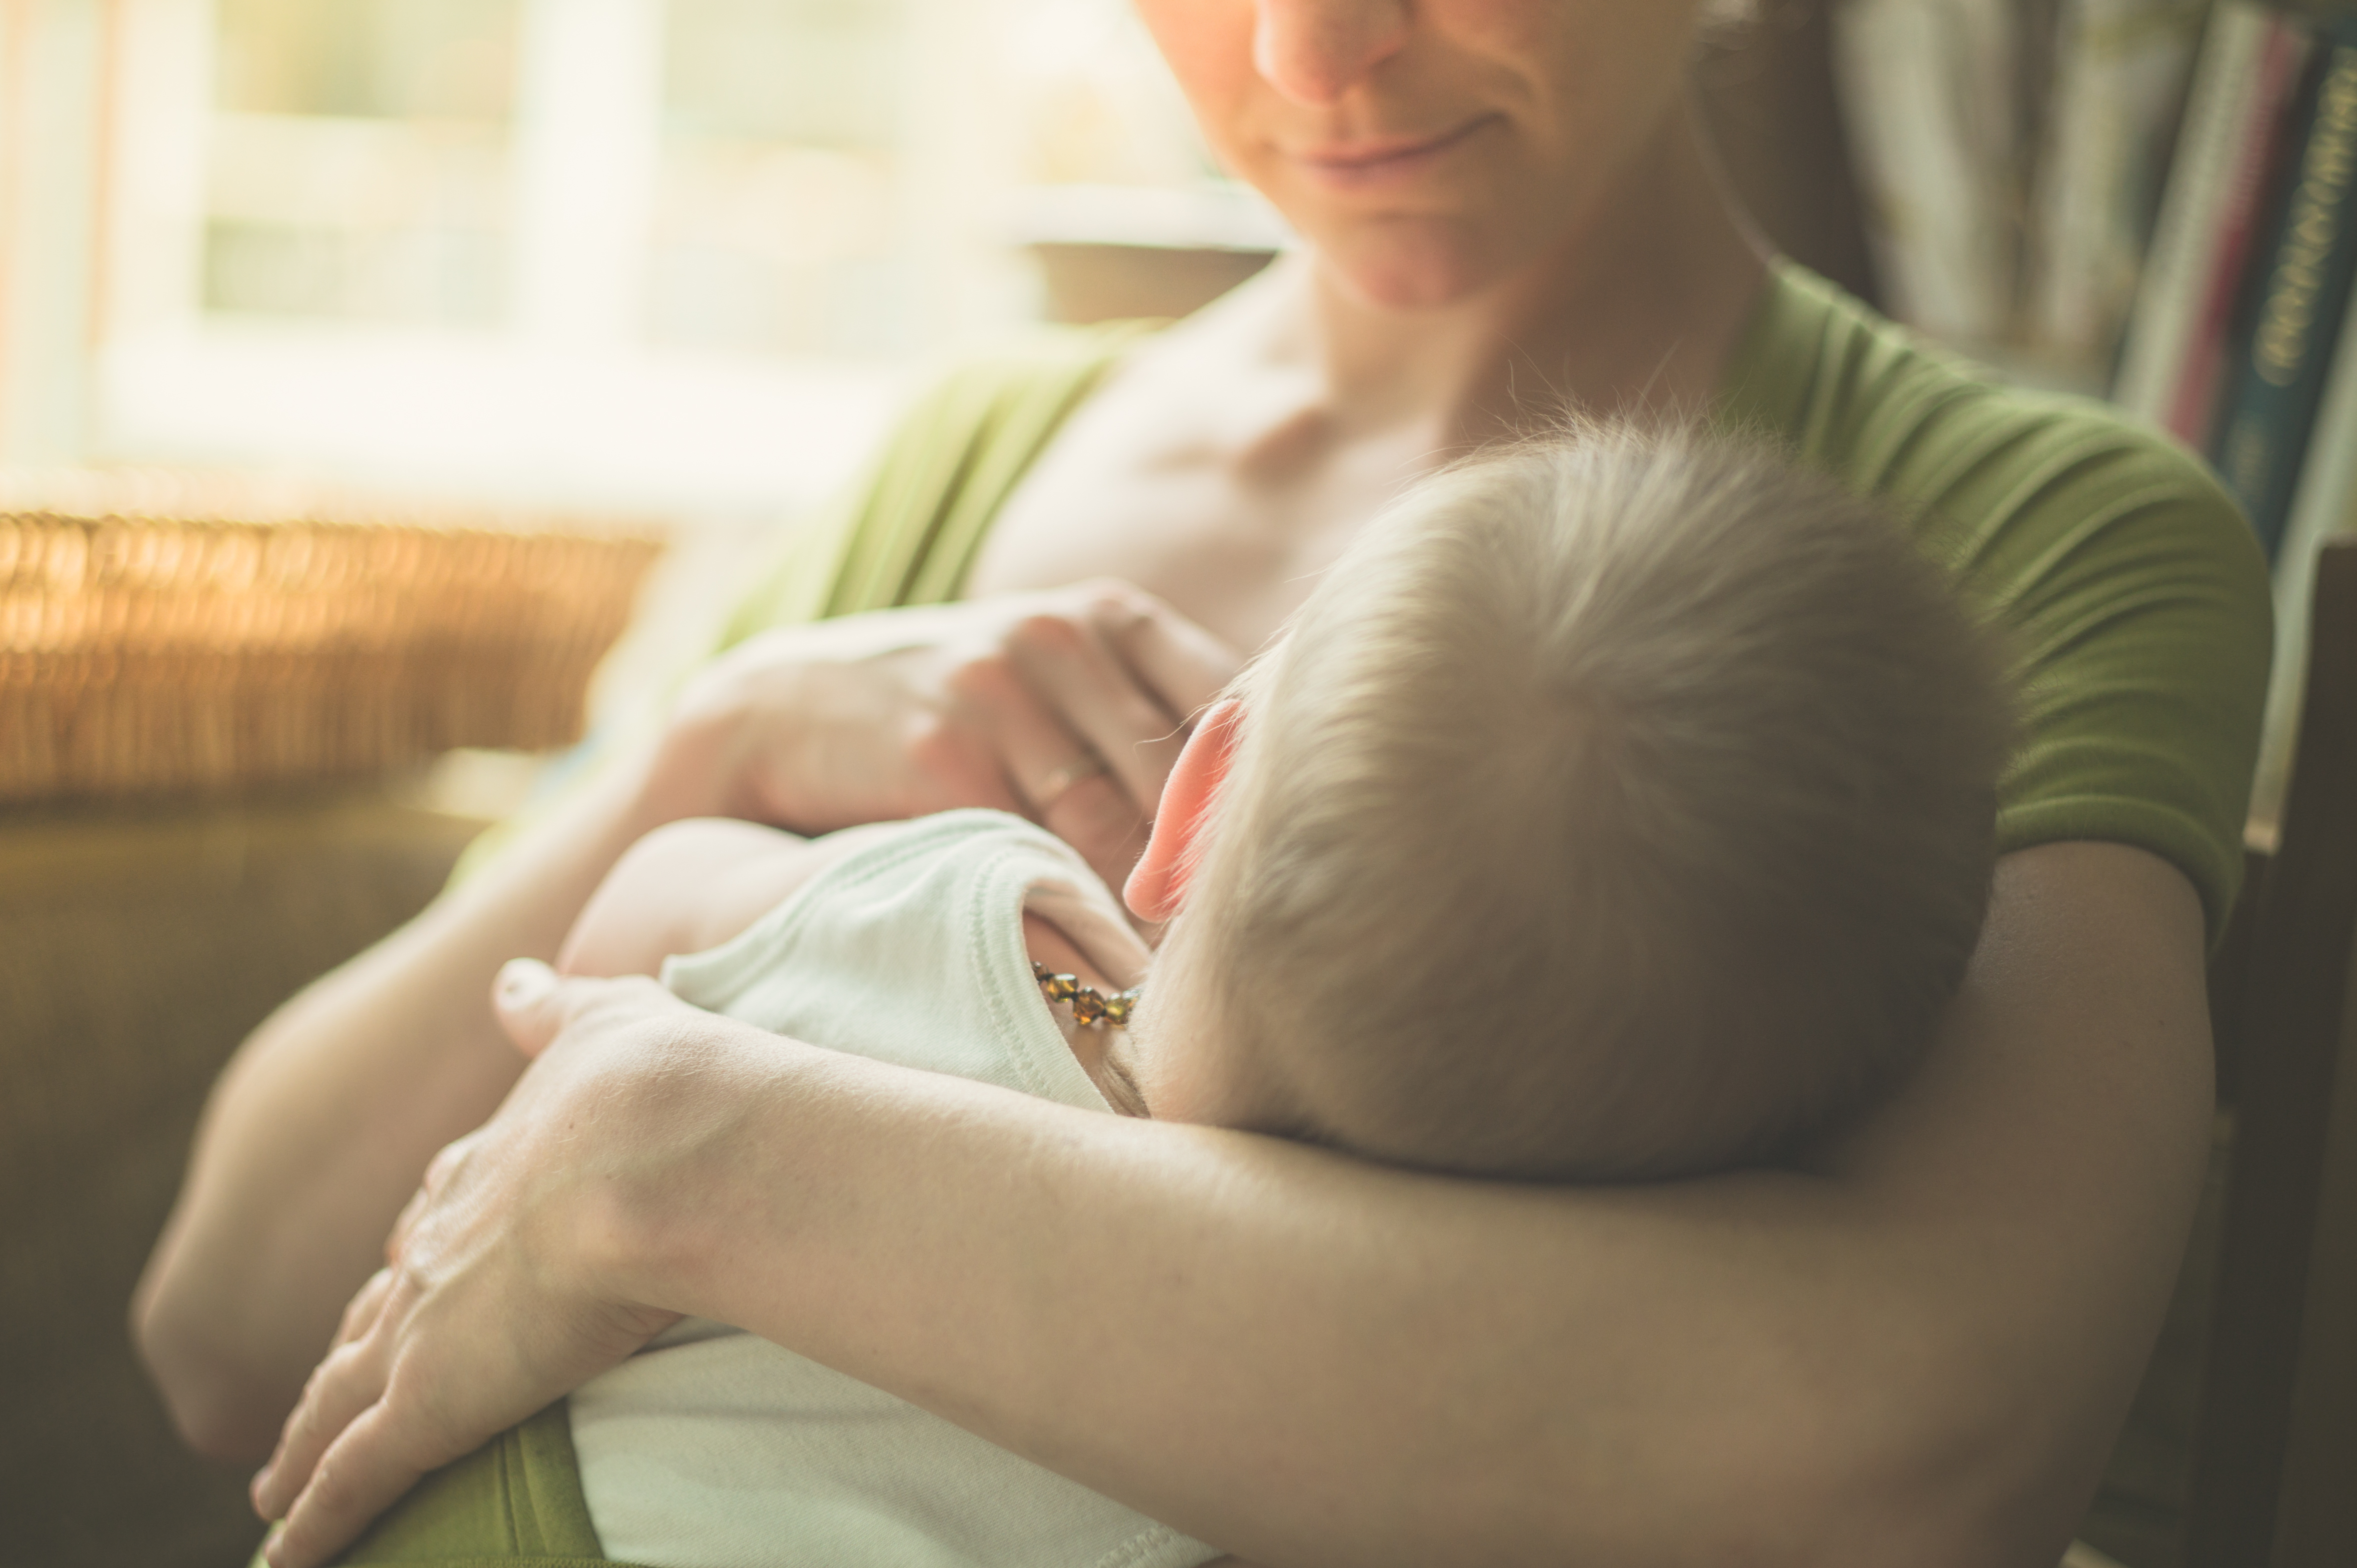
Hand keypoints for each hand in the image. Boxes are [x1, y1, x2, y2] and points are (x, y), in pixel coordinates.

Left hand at [249, 962, 694, 1567]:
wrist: (660, 1149)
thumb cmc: (659, 1087)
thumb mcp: (606, 1019)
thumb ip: (553, 1006)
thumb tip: (512, 978)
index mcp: (484, 1169)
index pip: (434, 1224)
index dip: (416, 1256)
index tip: (401, 1275)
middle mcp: (438, 1249)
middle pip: (371, 1317)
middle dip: (343, 1359)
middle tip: (314, 1398)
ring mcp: (425, 1328)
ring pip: (342, 1401)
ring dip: (304, 1443)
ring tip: (273, 1485)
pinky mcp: (430, 1402)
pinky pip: (353, 1479)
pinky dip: (311, 1522)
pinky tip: (281, 1556)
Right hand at [652, 580, 1241, 890]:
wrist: (786, 707)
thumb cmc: (955, 710)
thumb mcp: (1054, 681)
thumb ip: (1144, 721)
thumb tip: (1252, 819)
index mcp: (1111, 617)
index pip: (1227, 704)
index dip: (1253, 794)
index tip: (1269, 860)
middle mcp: (1062, 638)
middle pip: (1178, 773)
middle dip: (1201, 865)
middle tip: (1231, 939)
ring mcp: (998, 690)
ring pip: (1112, 822)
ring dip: (1141, 900)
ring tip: (1167, 964)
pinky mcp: (943, 752)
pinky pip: (1033, 848)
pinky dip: (1065, 901)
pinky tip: (1080, 941)